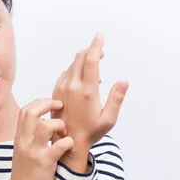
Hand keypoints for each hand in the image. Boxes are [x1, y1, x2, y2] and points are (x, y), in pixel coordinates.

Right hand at [5, 99, 74, 179]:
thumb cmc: (25, 174)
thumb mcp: (23, 151)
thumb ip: (30, 137)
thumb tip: (43, 123)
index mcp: (20, 137)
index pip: (25, 110)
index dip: (40, 102)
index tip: (52, 104)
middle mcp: (24, 141)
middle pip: (31, 112)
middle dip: (48, 104)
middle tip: (60, 107)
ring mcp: (34, 151)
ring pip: (46, 125)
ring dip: (60, 125)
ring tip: (64, 133)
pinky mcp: (44, 162)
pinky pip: (59, 145)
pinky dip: (68, 142)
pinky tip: (68, 147)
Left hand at [51, 33, 128, 156]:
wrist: (67, 142)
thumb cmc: (90, 132)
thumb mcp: (108, 119)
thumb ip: (116, 98)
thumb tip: (124, 81)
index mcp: (87, 91)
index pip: (91, 60)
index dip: (96, 46)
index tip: (100, 36)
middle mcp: (72, 86)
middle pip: (79, 58)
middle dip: (90, 51)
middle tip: (100, 51)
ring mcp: (62, 88)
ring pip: (72, 65)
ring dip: (82, 60)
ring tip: (94, 66)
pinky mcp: (56, 92)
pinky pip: (65, 73)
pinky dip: (75, 70)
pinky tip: (83, 78)